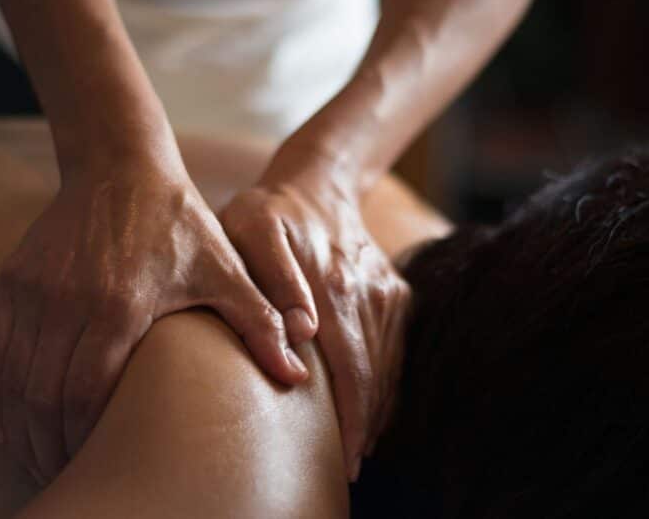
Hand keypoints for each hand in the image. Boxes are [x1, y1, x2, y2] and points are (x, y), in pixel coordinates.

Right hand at [0, 156, 307, 484]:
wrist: (120, 166)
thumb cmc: (179, 223)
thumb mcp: (226, 269)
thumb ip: (260, 322)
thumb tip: (294, 375)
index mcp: (119, 303)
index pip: (85, 391)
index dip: (85, 436)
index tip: (98, 460)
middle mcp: (66, 300)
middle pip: (42, 396)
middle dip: (51, 444)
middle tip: (68, 468)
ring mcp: (33, 290)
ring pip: (10, 381)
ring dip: (18, 427)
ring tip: (38, 456)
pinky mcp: (13, 281)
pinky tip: (8, 421)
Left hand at [221, 148, 410, 481]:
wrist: (316, 182)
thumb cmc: (269, 212)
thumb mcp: (252, 230)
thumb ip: (273, 280)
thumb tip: (303, 334)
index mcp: (335, 284)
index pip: (349, 366)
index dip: (350, 415)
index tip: (345, 454)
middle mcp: (369, 292)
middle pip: (373, 373)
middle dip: (365, 424)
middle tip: (349, 467)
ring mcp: (387, 292)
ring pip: (389, 364)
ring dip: (377, 408)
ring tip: (360, 448)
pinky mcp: (395, 292)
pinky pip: (396, 347)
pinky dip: (388, 381)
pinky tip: (375, 408)